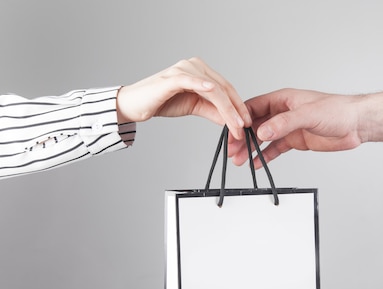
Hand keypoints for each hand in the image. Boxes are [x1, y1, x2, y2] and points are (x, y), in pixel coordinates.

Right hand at [116, 57, 250, 139]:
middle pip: (223, 88)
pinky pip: (191, 81)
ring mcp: (184, 69)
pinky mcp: (172, 77)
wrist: (135, 105)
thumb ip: (212, 111)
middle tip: (244, 127)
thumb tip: (230, 120)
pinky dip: (203, 86)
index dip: (238, 106)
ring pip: (213, 89)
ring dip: (226, 108)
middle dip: (235, 110)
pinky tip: (214, 93)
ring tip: (234, 125)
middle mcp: (195, 66)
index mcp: (201, 71)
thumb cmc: (162, 102)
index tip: (246, 123)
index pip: (226, 88)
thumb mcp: (194, 107)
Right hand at [228, 89, 363, 165]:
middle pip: (255, 125)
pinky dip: (265, 156)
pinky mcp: (295, 140)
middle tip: (232, 151)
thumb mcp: (308, 114)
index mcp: (282, 99)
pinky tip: (256, 163)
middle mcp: (282, 112)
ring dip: (250, 149)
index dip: (240, 120)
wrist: (357, 124)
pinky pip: (275, 149)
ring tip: (239, 160)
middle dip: (242, 138)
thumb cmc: (337, 110)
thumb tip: (263, 131)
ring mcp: (288, 127)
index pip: (253, 108)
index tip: (233, 133)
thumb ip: (284, 123)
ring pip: (263, 138)